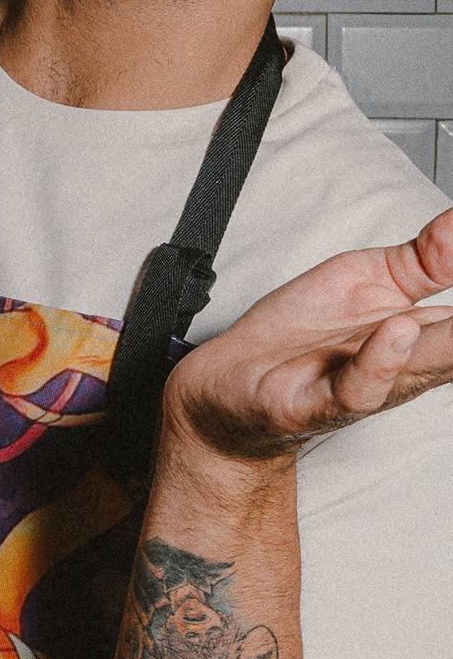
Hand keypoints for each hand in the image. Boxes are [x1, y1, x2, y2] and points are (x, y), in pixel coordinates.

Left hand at [165, 204, 452, 460]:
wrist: (227, 386)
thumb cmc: (303, 339)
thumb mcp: (372, 279)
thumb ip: (431, 256)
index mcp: (428, 336)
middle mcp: (407, 366)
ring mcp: (364, 386)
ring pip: (424, 367)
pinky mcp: (315, 402)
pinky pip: (356, 388)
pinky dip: (381, 361)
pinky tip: (399, 329)